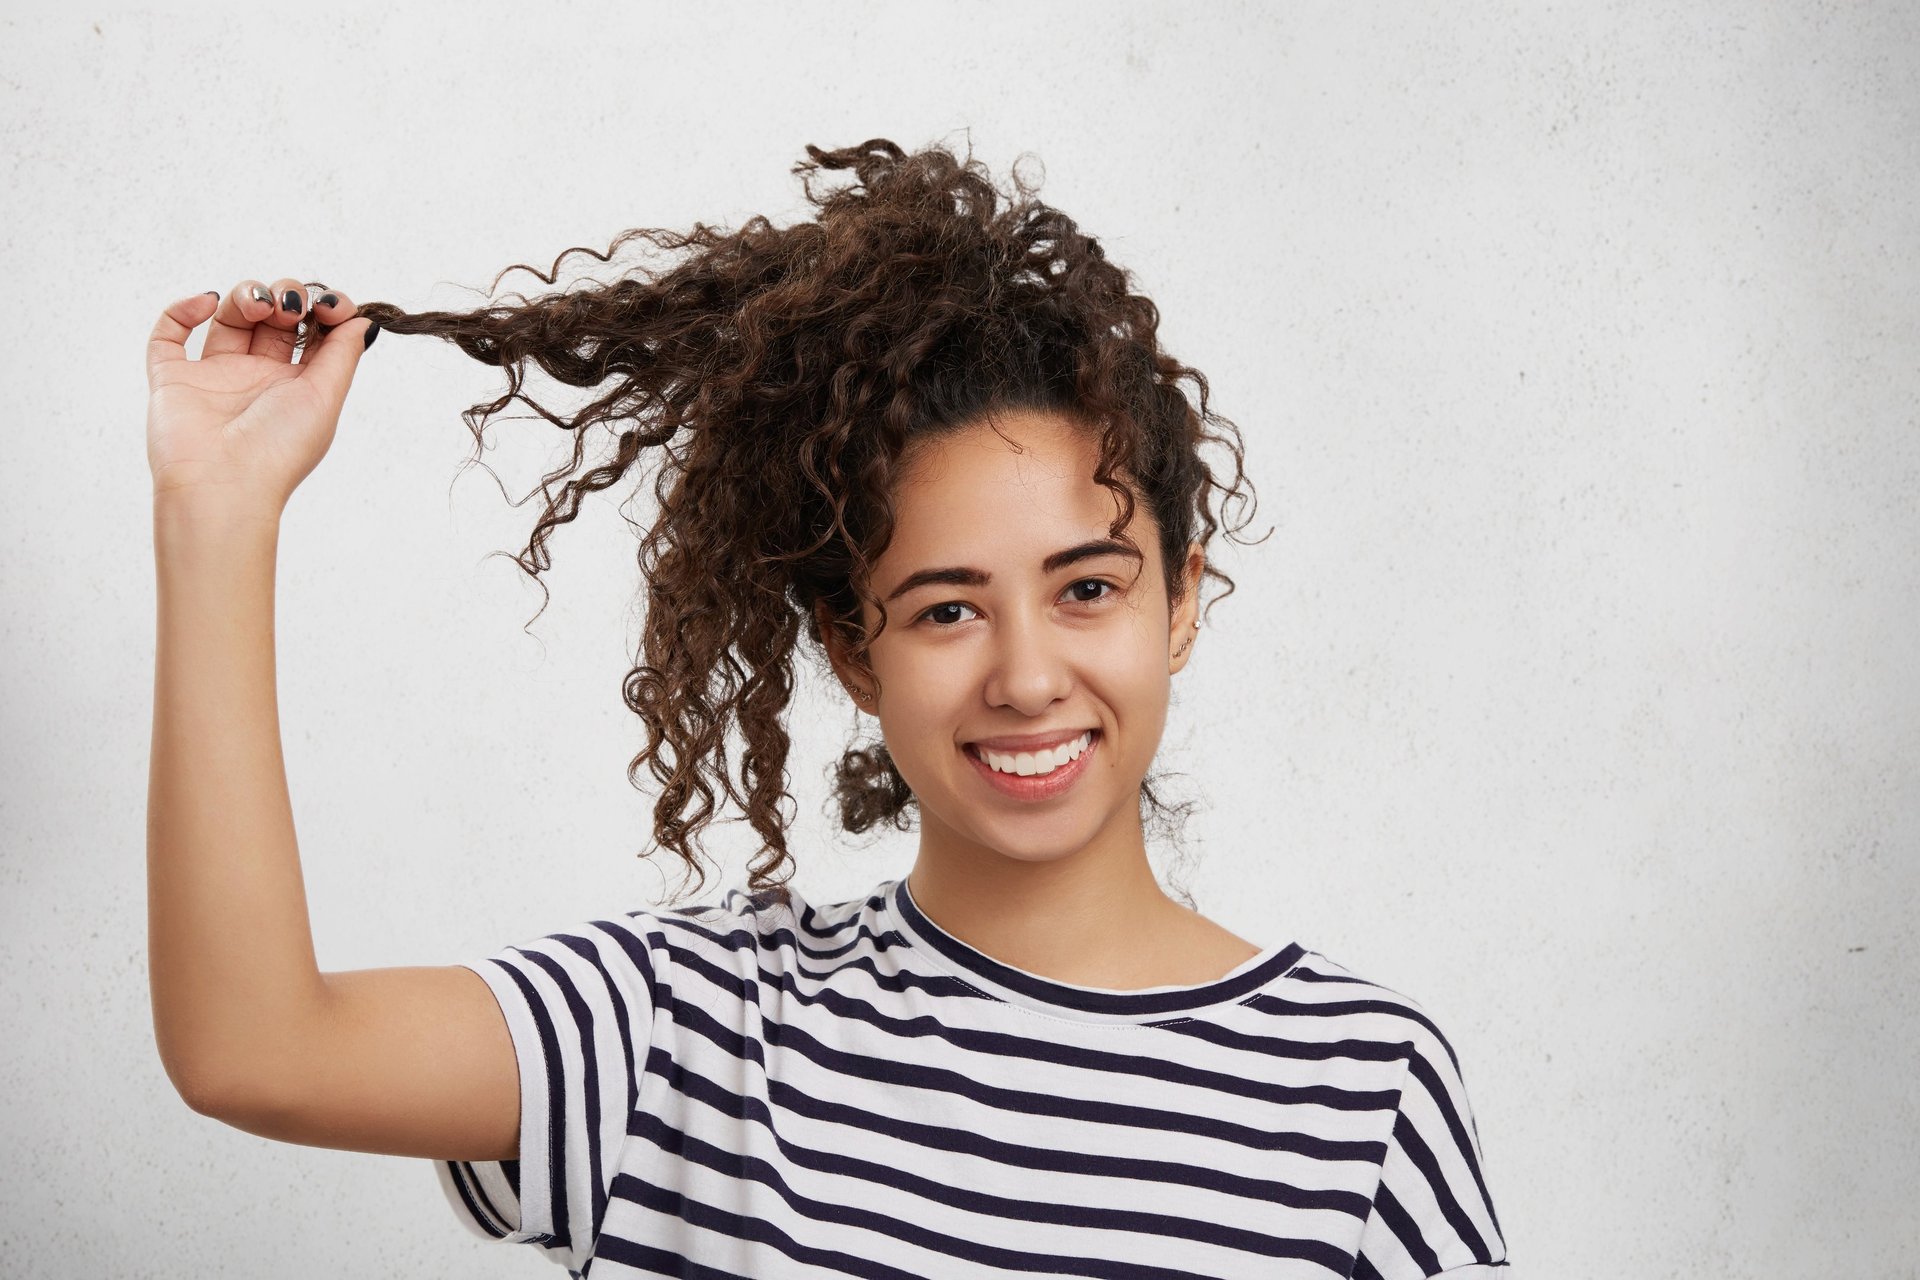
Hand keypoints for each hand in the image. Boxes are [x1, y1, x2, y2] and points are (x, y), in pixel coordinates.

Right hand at [146, 279, 377, 518]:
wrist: (222, 485)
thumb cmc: (278, 451)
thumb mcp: (325, 398)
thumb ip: (342, 356)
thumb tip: (361, 321)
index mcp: (296, 387)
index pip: (311, 334)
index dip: (322, 310)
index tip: (330, 304)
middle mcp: (257, 379)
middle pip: (273, 319)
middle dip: (286, 297)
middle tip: (289, 305)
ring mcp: (214, 377)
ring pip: (229, 318)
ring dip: (246, 296)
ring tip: (258, 304)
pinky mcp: (173, 379)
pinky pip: (169, 335)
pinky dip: (182, 309)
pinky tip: (207, 301)